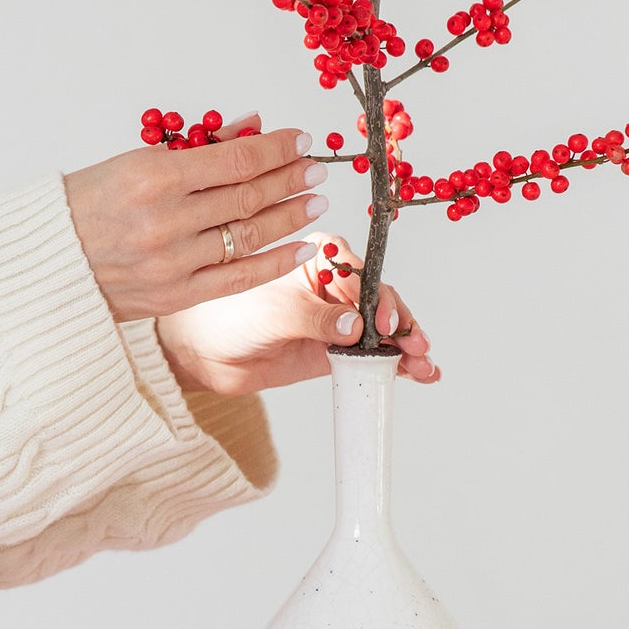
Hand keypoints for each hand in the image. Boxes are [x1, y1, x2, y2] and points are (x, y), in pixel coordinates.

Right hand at [63, 113, 327, 321]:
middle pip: (247, 196)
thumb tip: (249, 129)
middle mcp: (166, 221)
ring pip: (248, 236)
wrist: (50, 262)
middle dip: (289, 180)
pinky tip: (300, 247)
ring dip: (289, 218)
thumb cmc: (87, 205)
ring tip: (315, 203)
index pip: (233, 160)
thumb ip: (195, 150)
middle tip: (317, 170)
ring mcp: (173, 262)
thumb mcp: (133, 162)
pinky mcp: (177, 295)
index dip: (275, 149)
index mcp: (152, 176)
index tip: (301, 140)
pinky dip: (274, 262)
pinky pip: (238, 278)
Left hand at [155, 234, 437, 396]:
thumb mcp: (274, 313)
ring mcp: (340, 317)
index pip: (361, 273)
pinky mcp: (338, 349)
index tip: (382, 321)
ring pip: (384, 329)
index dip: (377, 298)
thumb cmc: (228, 316)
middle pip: (380, 301)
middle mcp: (336, 283)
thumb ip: (314, 318)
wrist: (205, 355)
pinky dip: (397, 364)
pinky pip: (374, 354)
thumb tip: (355, 327)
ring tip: (423, 366)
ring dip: (406, 346)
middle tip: (414, 346)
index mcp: (321, 255)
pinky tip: (421, 373)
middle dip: (401, 324)